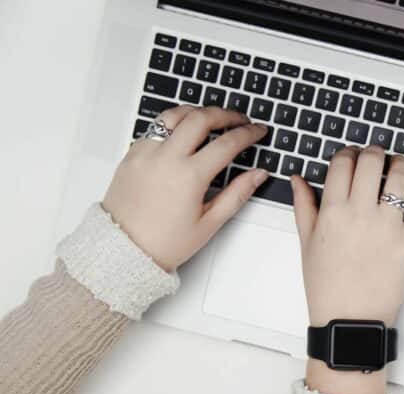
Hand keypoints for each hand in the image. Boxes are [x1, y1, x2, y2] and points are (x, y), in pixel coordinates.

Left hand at [103, 106, 269, 270]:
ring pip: (175, 115)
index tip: (257, 131)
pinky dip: (173, 124)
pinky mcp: (132, 154)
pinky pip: (155, 128)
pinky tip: (183, 133)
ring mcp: (145, 153)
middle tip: (240, 119)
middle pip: (201, 118)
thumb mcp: (209, 223)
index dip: (248, 133)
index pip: (227, 143)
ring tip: (212, 118)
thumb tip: (257, 175)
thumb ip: (237, 194)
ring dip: (197, 112)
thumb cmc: (164, 242)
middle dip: (226, 114)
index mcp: (189, 176)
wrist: (124, 249)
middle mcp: (165, 158)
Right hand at [292, 145, 403, 393]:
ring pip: (400, 178)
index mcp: (332, 212)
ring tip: (399, 163)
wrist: (350, 320)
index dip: (348, 153)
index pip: (342, 164)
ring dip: (401, 163)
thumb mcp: (307, 244)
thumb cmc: (327, 287)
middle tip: (376, 155)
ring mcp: (388, 228)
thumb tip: (299, 179)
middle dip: (374, 152)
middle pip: (371, 162)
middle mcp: (361, 214)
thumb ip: (304, 206)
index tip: (352, 155)